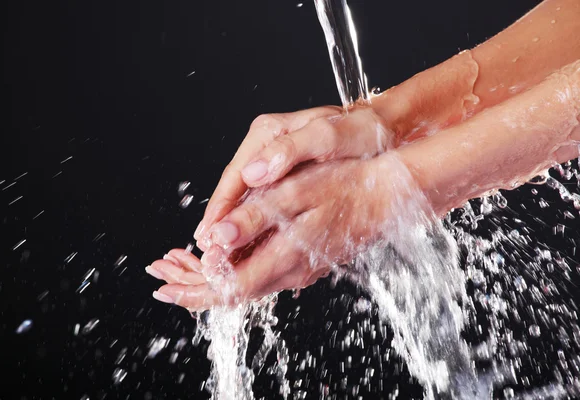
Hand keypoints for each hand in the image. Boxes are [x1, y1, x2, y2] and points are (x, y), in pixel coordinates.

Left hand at [151, 155, 402, 309]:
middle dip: (192, 284)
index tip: (162, 284)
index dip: (193, 289)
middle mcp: (291, 272)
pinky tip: (223, 253)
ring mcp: (300, 270)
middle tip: (161, 270)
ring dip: (211, 276)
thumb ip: (254, 218)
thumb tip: (215, 240)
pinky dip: (234, 267)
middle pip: (232, 292)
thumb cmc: (345, 185)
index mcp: (284, 257)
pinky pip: (262, 273)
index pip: (228, 289)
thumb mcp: (297, 193)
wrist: (388, 194)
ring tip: (180, 260)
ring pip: (246, 284)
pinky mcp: (306, 261)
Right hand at [194, 106, 392, 248]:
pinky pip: (262, 197)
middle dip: (221, 220)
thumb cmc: (358, 131)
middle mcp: (266, 144)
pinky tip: (251, 240)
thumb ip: (290, 152)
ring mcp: (275, 158)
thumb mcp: (327, 137)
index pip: (234, 174)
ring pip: (246, 195)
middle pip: (234, 187)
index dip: (221, 207)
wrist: (383, 128)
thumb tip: (254, 173)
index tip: (210, 235)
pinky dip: (254, 220)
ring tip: (224, 253)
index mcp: (269, 132)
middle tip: (210, 252)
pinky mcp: (286, 170)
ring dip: (234, 223)